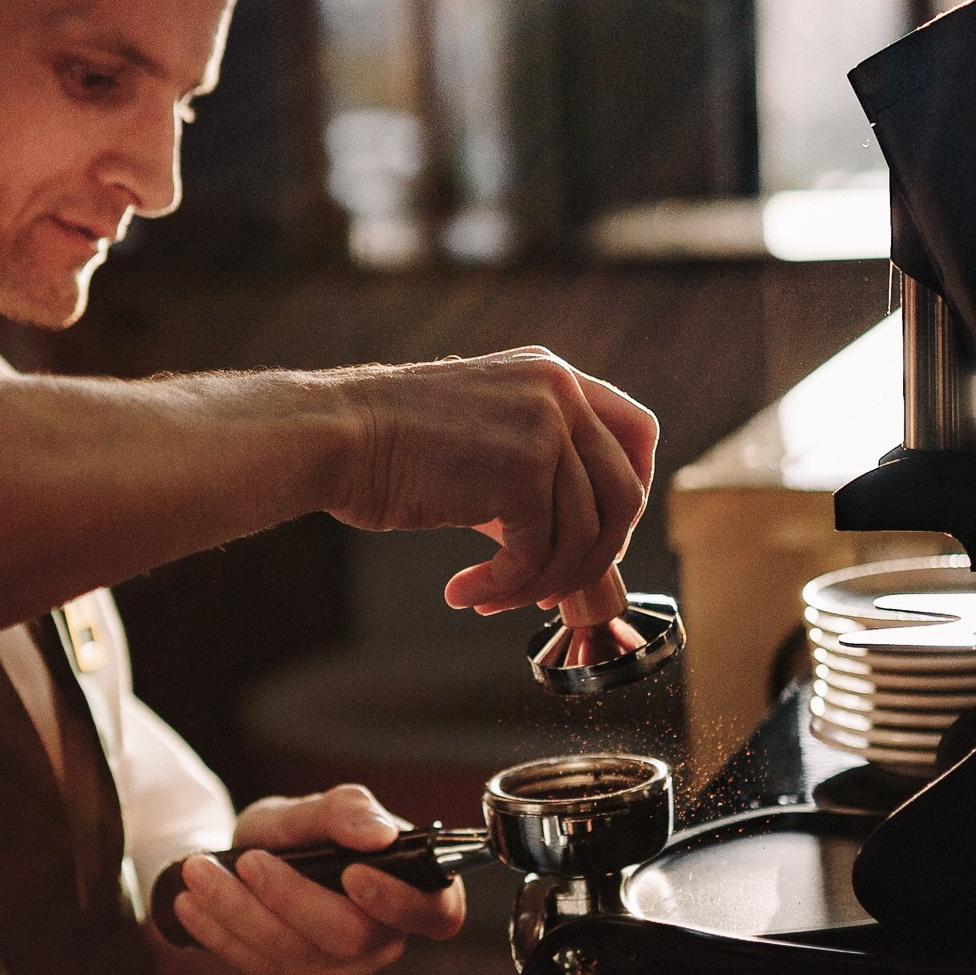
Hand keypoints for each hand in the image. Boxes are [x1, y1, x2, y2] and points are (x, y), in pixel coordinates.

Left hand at [165, 783, 464, 974]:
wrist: (252, 865)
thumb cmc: (300, 835)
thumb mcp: (314, 809)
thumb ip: (344, 810)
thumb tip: (378, 833)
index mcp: (412, 893)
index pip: (437, 914)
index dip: (400, 902)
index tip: (352, 873)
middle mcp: (385, 940)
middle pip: (349, 937)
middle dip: (291, 897)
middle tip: (248, 860)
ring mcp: (342, 970)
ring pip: (293, 954)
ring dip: (238, 911)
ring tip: (197, 870)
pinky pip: (258, 967)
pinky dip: (219, 931)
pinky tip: (190, 903)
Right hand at [328, 346, 656, 616]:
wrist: (337, 436)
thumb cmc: (391, 447)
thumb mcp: (484, 446)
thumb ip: (539, 482)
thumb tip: (588, 562)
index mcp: (552, 376)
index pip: (638, 431)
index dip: (633, 492)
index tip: (602, 535)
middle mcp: (559, 391)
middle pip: (625, 494)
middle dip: (594, 557)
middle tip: (545, 588)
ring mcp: (545, 426)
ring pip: (583, 536)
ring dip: (537, 583)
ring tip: (491, 598)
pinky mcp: (522, 469)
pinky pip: (537, 553)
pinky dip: (505, 587)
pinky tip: (466, 592)